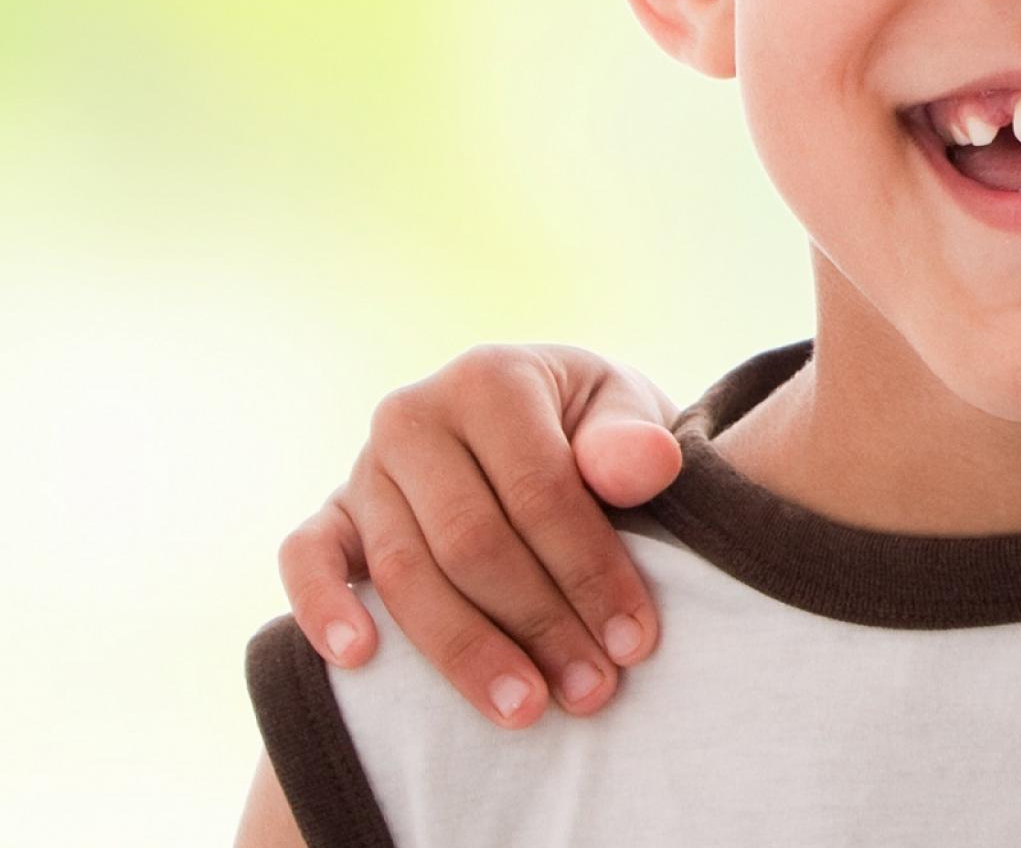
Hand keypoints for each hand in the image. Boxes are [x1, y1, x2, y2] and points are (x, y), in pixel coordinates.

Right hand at [277, 345, 681, 726]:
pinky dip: (323, 608)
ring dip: (465, 650)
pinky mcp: (329, 514)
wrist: (546, 424)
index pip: (541, 490)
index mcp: (491, 380)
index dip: (590, 571)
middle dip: (538, 624)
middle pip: (472, 542)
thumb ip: (632, 442)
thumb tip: (647, 465)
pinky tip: (360, 660)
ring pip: (406, 573)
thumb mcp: (625, 417)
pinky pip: (305, 559)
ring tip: (524, 707)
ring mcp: (364, 467)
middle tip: (591, 691)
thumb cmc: (593, 430)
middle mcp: (414, 416)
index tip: (634, 641)